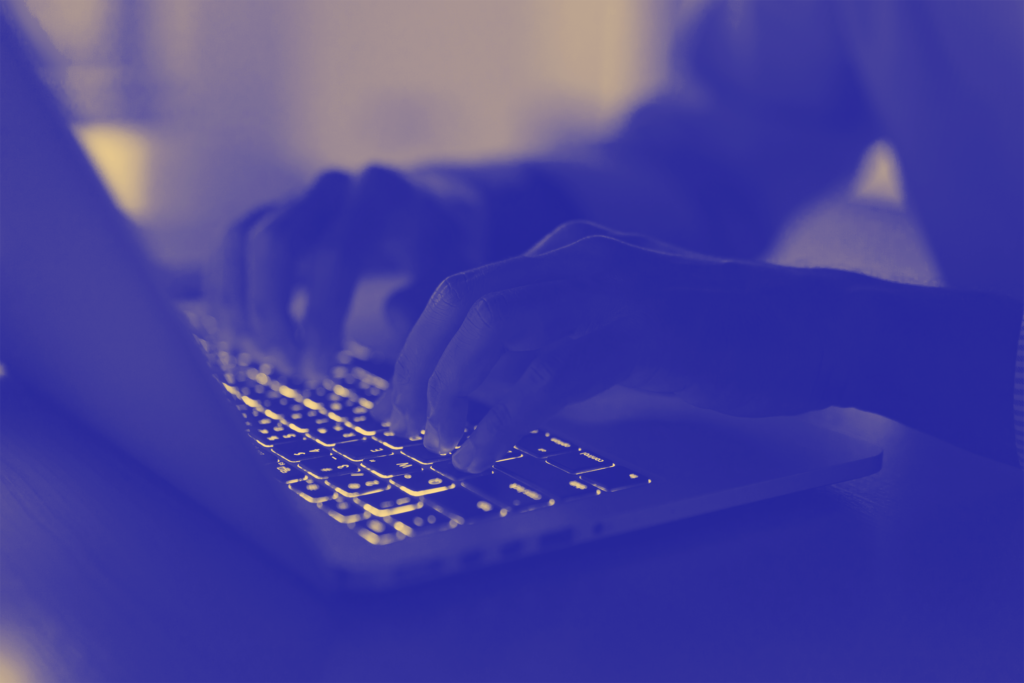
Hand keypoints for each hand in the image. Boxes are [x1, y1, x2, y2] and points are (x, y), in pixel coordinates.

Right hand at [205, 166, 478, 377]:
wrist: (430, 207)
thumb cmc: (446, 246)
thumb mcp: (458, 269)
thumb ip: (432, 297)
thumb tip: (392, 315)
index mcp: (381, 192)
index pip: (334, 256)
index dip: (319, 319)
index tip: (320, 371)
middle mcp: (332, 186)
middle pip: (273, 242)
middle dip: (272, 313)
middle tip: (287, 368)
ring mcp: (298, 194)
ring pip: (240, 241)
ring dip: (241, 305)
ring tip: (263, 358)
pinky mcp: (271, 212)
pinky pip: (229, 246)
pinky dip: (225, 292)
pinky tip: (241, 337)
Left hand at [374, 221, 868, 471]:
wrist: (808, 325)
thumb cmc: (711, 333)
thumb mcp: (613, 323)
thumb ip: (547, 334)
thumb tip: (471, 374)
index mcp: (567, 248)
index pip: (464, 289)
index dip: (419, 346)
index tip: (402, 399)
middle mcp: (579, 256)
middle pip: (463, 301)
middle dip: (419, 366)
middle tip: (403, 424)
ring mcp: (611, 289)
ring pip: (495, 328)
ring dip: (452, 390)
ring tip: (438, 442)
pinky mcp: (643, 333)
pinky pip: (549, 375)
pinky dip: (504, 418)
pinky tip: (486, 451)